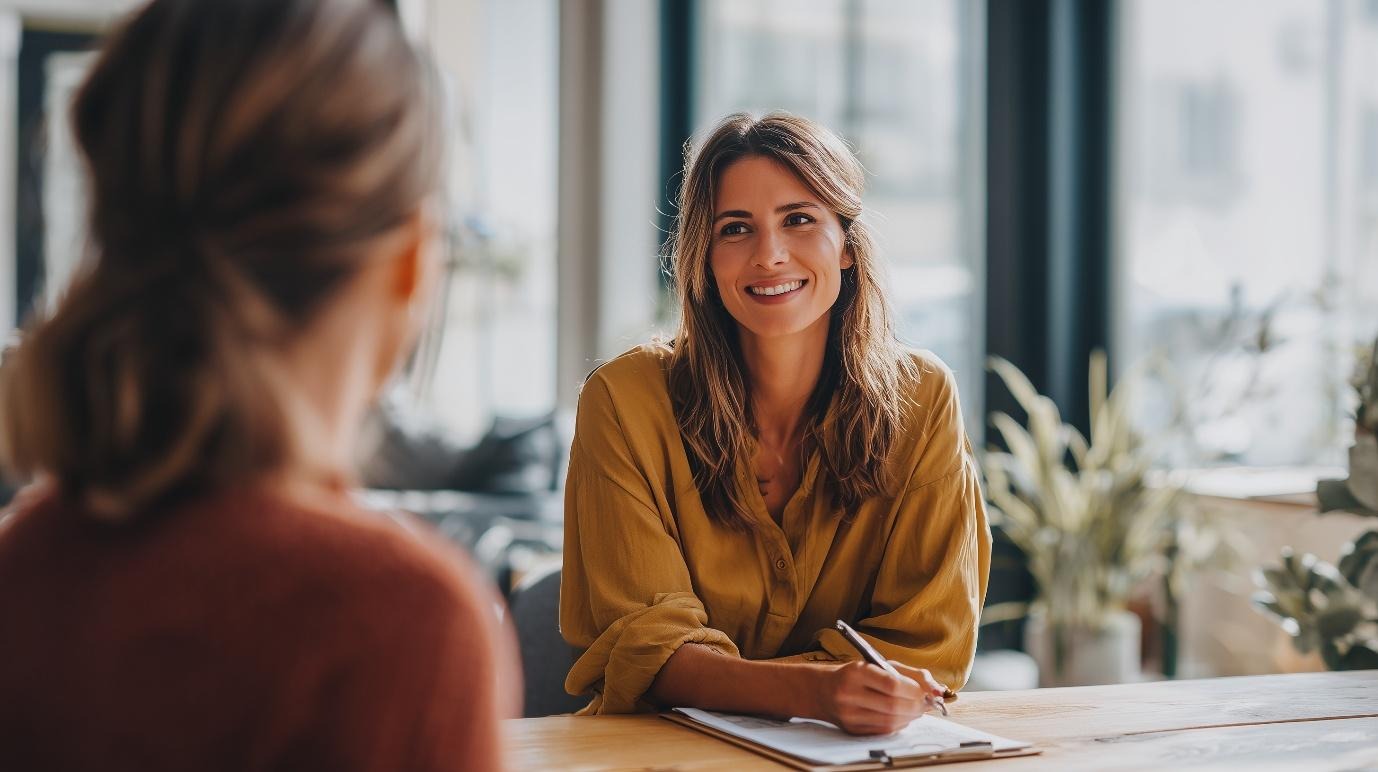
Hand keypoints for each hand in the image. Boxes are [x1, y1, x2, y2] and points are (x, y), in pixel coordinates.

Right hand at [812, 661, 948, 735]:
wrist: (824, 690)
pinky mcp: (852, 729)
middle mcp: (849, 693)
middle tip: (924, 703)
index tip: (923, 691)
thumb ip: (913, 674)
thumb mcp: (882, 665)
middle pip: (893, 706)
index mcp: (856, 671)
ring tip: (914, 709)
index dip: (914, 690)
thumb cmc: (858, 675)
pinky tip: (901, 717)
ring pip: (890, 722)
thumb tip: (938, 690)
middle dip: (916, 706)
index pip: (892, 684)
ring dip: (910, 717)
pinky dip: (899, 725)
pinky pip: (883, 731)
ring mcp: (849, 714)